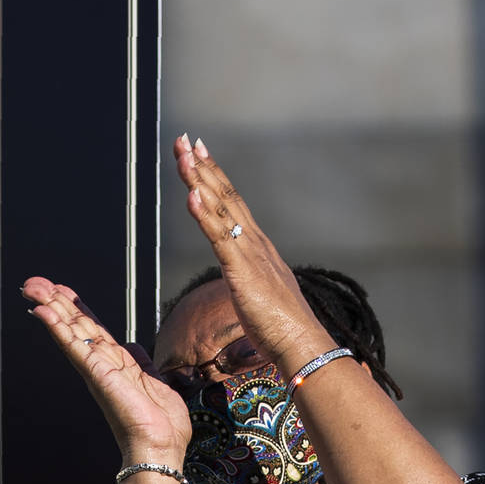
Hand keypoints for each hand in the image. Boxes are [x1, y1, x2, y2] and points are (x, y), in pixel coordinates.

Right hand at [21, 277, 190, 464]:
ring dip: (51, 307)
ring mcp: (96, 369)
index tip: (59, 289)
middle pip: (74, 325)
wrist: (160, 448)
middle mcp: (101, 364)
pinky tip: (44, 312)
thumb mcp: (154, 382)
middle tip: (32, 283)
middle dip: (54, 301)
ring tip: (32, 288)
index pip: (90, 328)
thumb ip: (142, 362)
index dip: (74, 307)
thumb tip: (134, 345)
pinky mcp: (96, 374)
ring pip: (70, 330)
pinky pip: (74, 346)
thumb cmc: (161, 426)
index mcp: (115, 364)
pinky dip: (58, 328)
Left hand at [174, 134, 334, 371]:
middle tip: (185, 140)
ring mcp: (249, 253)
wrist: (302, 343)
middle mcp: (255, 242)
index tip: (199, 152)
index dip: (215, 176)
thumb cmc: (282, 327)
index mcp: (258, 246)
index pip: (233, 203)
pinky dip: (204, 214)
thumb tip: (242, 277)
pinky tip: (191, 195)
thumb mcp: (259, 293)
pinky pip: (218, 238)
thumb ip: (249, 278)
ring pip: (220, 209)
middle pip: (225, 196)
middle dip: (202, 166)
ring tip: (183, 156)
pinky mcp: (242, 270)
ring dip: (199, 180)